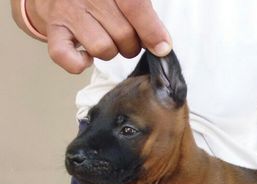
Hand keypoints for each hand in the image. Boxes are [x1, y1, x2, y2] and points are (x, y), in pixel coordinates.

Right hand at [24, 0, 171, 72]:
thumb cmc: (102, 0)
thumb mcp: (124, 0)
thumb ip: (144, 16)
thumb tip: (162, 46)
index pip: (135, 6)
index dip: (151, 31)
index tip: (162, 48)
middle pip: (123, 34)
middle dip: (130, 45)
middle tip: (123, 37)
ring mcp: (68, 11)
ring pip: (103, 49)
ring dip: (109, 52)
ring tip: (104, 39)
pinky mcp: (53, 29)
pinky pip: (67, 57)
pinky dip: (79, 63)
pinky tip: (85, 55)